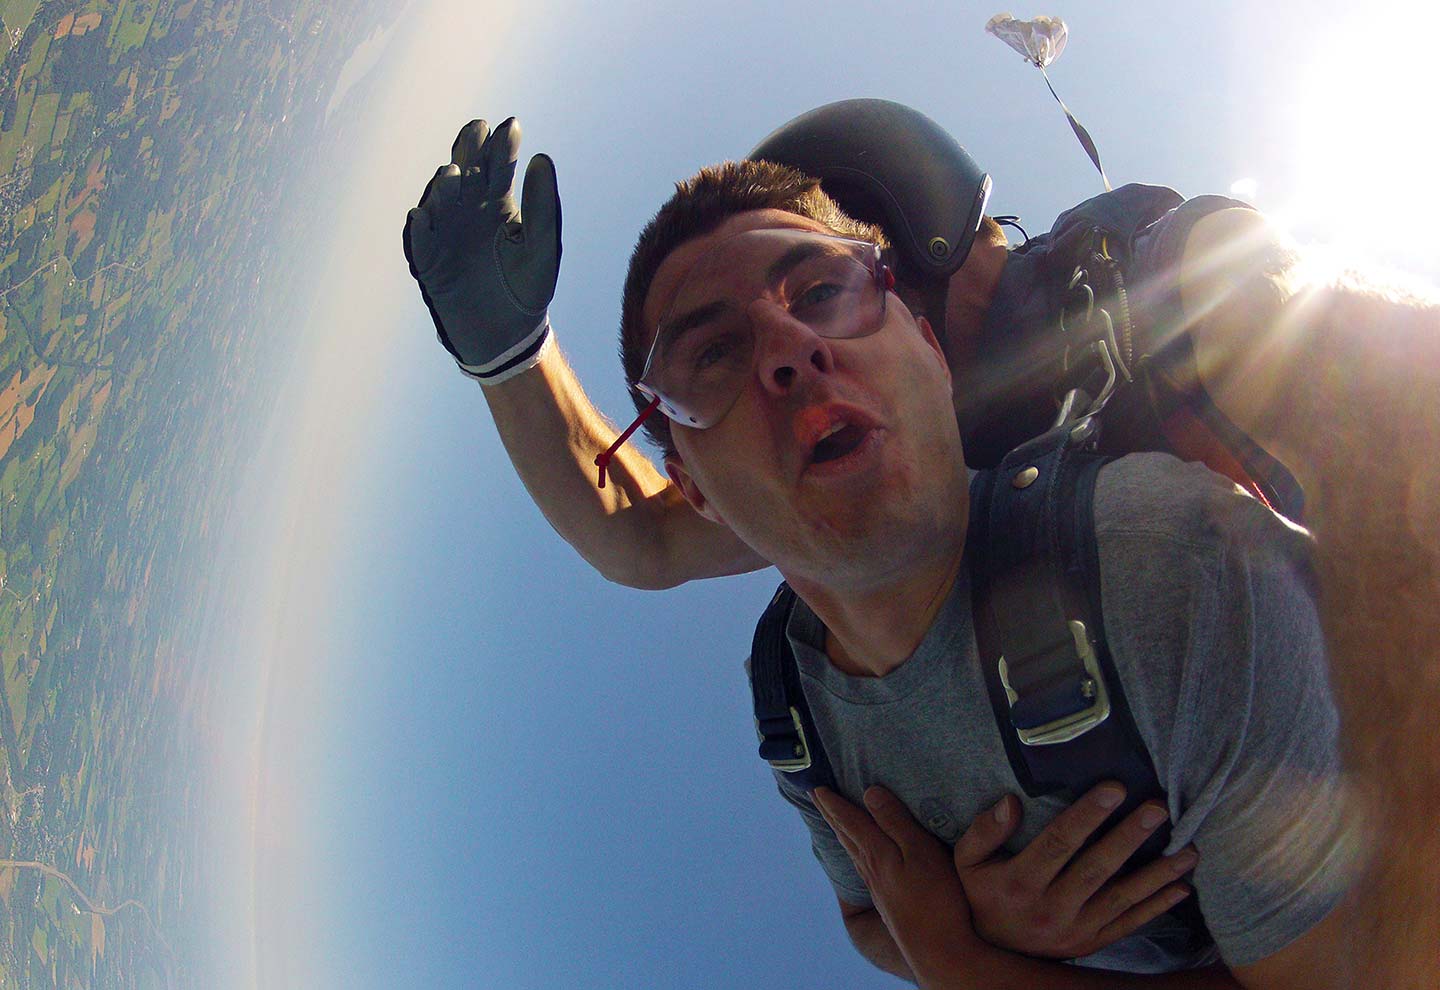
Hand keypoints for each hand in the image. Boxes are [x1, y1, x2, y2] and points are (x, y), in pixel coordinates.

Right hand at [403, 117, 561, 383]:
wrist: (508, 336)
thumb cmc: (528, 288)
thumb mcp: (542, 246)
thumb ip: (543, 206)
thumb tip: (542, 159)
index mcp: (497, 203)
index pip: (497, 165)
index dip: (501, 146)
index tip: (511, 127)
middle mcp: (468, 210)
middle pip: (464, 171)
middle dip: (467, 150)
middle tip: (476, 131)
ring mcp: (446, 233)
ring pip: (439, 201)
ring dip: (443, 187)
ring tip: (453, 173)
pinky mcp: (430, 261)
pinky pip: (420, 241)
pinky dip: (419, 230)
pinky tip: (422, 217)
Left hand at [814, 786, 984, 980]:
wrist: (939, 952)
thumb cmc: (936, 898)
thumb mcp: (920, 851)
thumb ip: (895, 822)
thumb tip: (869, 792)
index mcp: (877, 853)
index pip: (850, 821)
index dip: (834, 803)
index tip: (817, 787)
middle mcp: (871, 870)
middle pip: (846, 836)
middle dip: (831, 814)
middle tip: (816, 797)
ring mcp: (878, 888)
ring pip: (852, 853)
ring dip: (840, 833)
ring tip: (834, 821)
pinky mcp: (887, 902)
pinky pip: (862, 867)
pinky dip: (854, 852)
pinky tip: (861, 858)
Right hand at [953, 783, 1197, 958]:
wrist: (990, 957)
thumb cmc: (981, 896)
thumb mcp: (968, 863)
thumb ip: (984, 831)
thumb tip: (1011, 802)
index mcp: (1019, 883)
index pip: (1058, 843)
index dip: (1087, 816)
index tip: (1114, 788)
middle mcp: (1050, 908)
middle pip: (1096, 868)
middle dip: (1129, 837)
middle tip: (1158, 809)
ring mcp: (1075, 930)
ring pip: (1121, 898)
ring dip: (1157, 873)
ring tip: (1187, 850)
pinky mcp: (1092, 943)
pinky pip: (1129, 924)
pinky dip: (1157, 907)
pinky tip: (1181, 888)